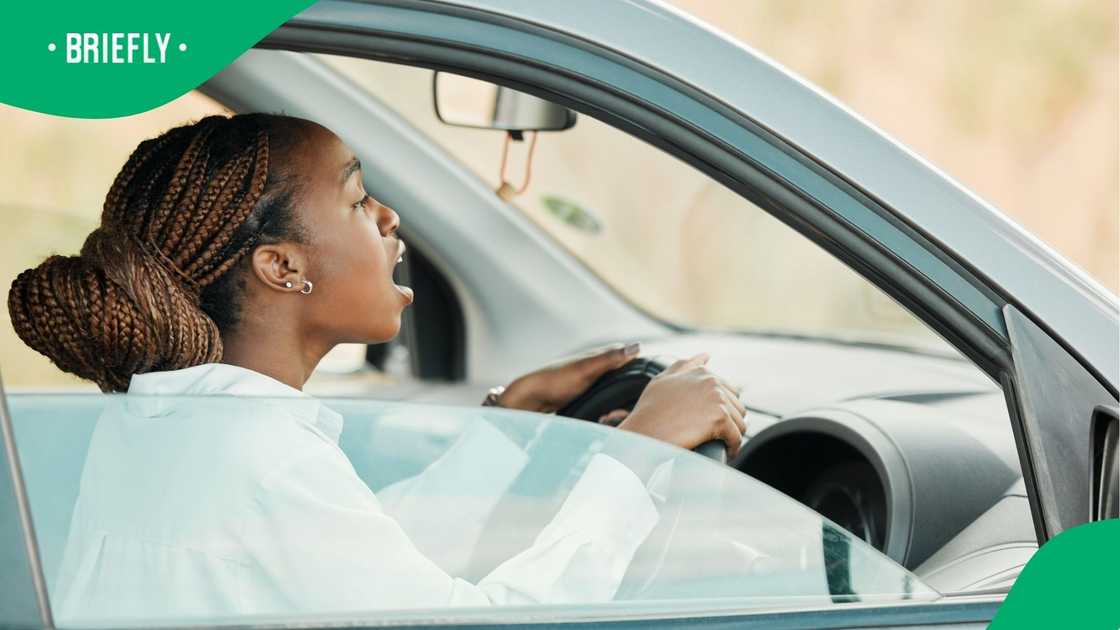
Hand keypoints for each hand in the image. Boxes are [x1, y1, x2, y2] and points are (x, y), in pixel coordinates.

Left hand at [498, 342, 641, 412]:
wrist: (531, 397)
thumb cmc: (557, 381)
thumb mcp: (586, 370)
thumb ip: (610, 359)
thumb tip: (637, 346)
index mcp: (599, 357)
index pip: (630, 358)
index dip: (643, 370)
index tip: (654, 385)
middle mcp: (596, 366)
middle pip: (624, 377)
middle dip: (631, 393)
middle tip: (631, 410)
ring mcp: (590, 380)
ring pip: (614, 390)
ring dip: (619, 403)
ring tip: (620, 416)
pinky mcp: (584, 394)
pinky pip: (605, 399)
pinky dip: (610, 407)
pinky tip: (609, 417)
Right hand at [616, 353, 746, 457]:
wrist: (642, 433)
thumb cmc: (649, 411)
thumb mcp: (663, 381)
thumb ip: (684, 366)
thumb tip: (706, 356)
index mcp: (702, 373)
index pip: (729, 392)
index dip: (723, 410)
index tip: (714, 423)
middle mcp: (712, 381)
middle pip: (737, 407)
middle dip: (730, 423)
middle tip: (717, 438)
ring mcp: (716, 398)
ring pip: (740, 422)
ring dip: (733, 436)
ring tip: (722, 445)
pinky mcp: (719, 418)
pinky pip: (736, 437)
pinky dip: (733, 448)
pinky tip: (726, 453)